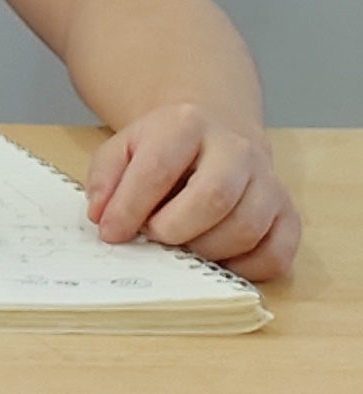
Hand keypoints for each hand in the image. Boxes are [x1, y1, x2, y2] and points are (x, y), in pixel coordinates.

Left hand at [85, 103, 299, 281]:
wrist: (215, 135)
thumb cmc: (163, 150)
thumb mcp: (123, 148)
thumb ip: (105, 179)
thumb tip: (103, 217)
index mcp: (187, 124)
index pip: (158, 169)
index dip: (130, 207)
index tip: (112, 233)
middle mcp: (237, 149)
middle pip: (212, 198)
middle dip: (174, 229)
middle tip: (154, 237)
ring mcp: (269, 183)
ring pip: (246, 229)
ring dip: (205, 250)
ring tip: (183, 244)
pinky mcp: (289, 215)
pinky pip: (276, 255)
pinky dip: (244, 269)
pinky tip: (218, 258)